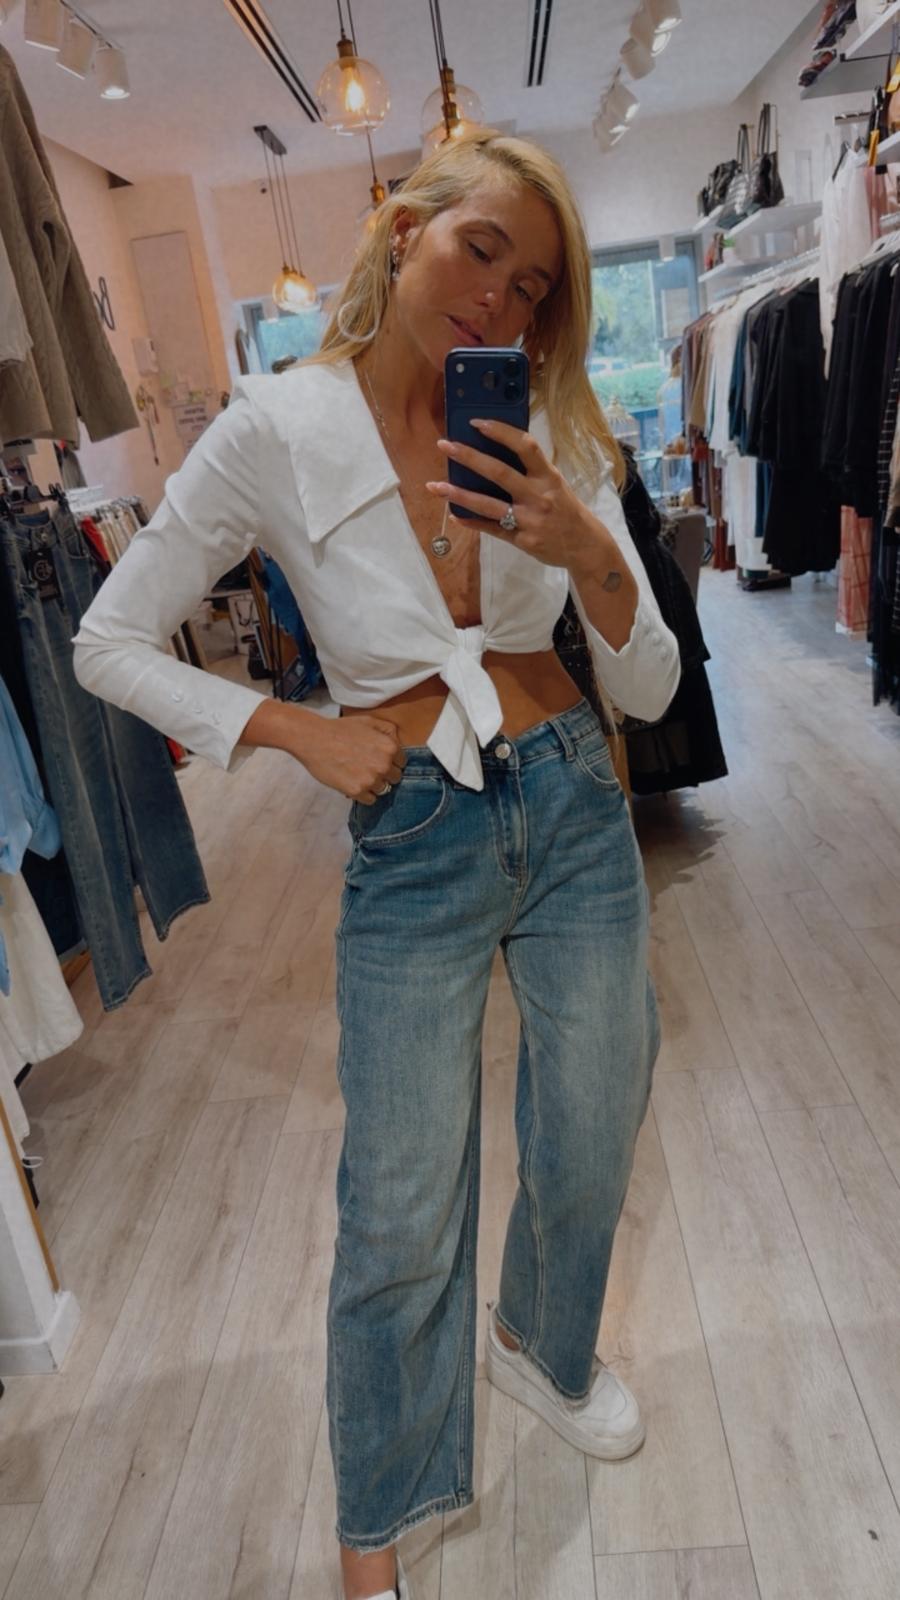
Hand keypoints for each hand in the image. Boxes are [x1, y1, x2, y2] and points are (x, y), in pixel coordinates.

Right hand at [299, 713, 405, 803]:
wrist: (313, 739)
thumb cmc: (340, 729)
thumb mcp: (369, 721)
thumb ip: (388, 731)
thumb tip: (397, 742)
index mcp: (390, 747)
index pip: (402, 763)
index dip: (391, 763)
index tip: (379, 761)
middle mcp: (384, 765)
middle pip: (395, 779)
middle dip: (384, 775)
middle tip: (368, 768)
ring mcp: (371, 779)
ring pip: (383, 790)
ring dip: (373, 785)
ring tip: (358, 775)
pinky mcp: (357, 791)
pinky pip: (370, 800)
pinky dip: (363, 794)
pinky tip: (352, 782)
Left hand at [426, 419, 601, 569]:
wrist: (586, 547)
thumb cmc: (567, 509)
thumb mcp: (555, 484)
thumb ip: (531, 471)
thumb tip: (494, 452)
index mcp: (549, 476)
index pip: (525, 446)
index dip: (501, 432)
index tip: (477, 423)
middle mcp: (538, 496)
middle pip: (499, 473)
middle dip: (469, 457)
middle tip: (444, 445)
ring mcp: (529, 520)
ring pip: (488, 505)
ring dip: (459, 494)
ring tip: (435, 486)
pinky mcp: (522, 540)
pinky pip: (491, 529)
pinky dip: (471, 521)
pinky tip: (454, 514)